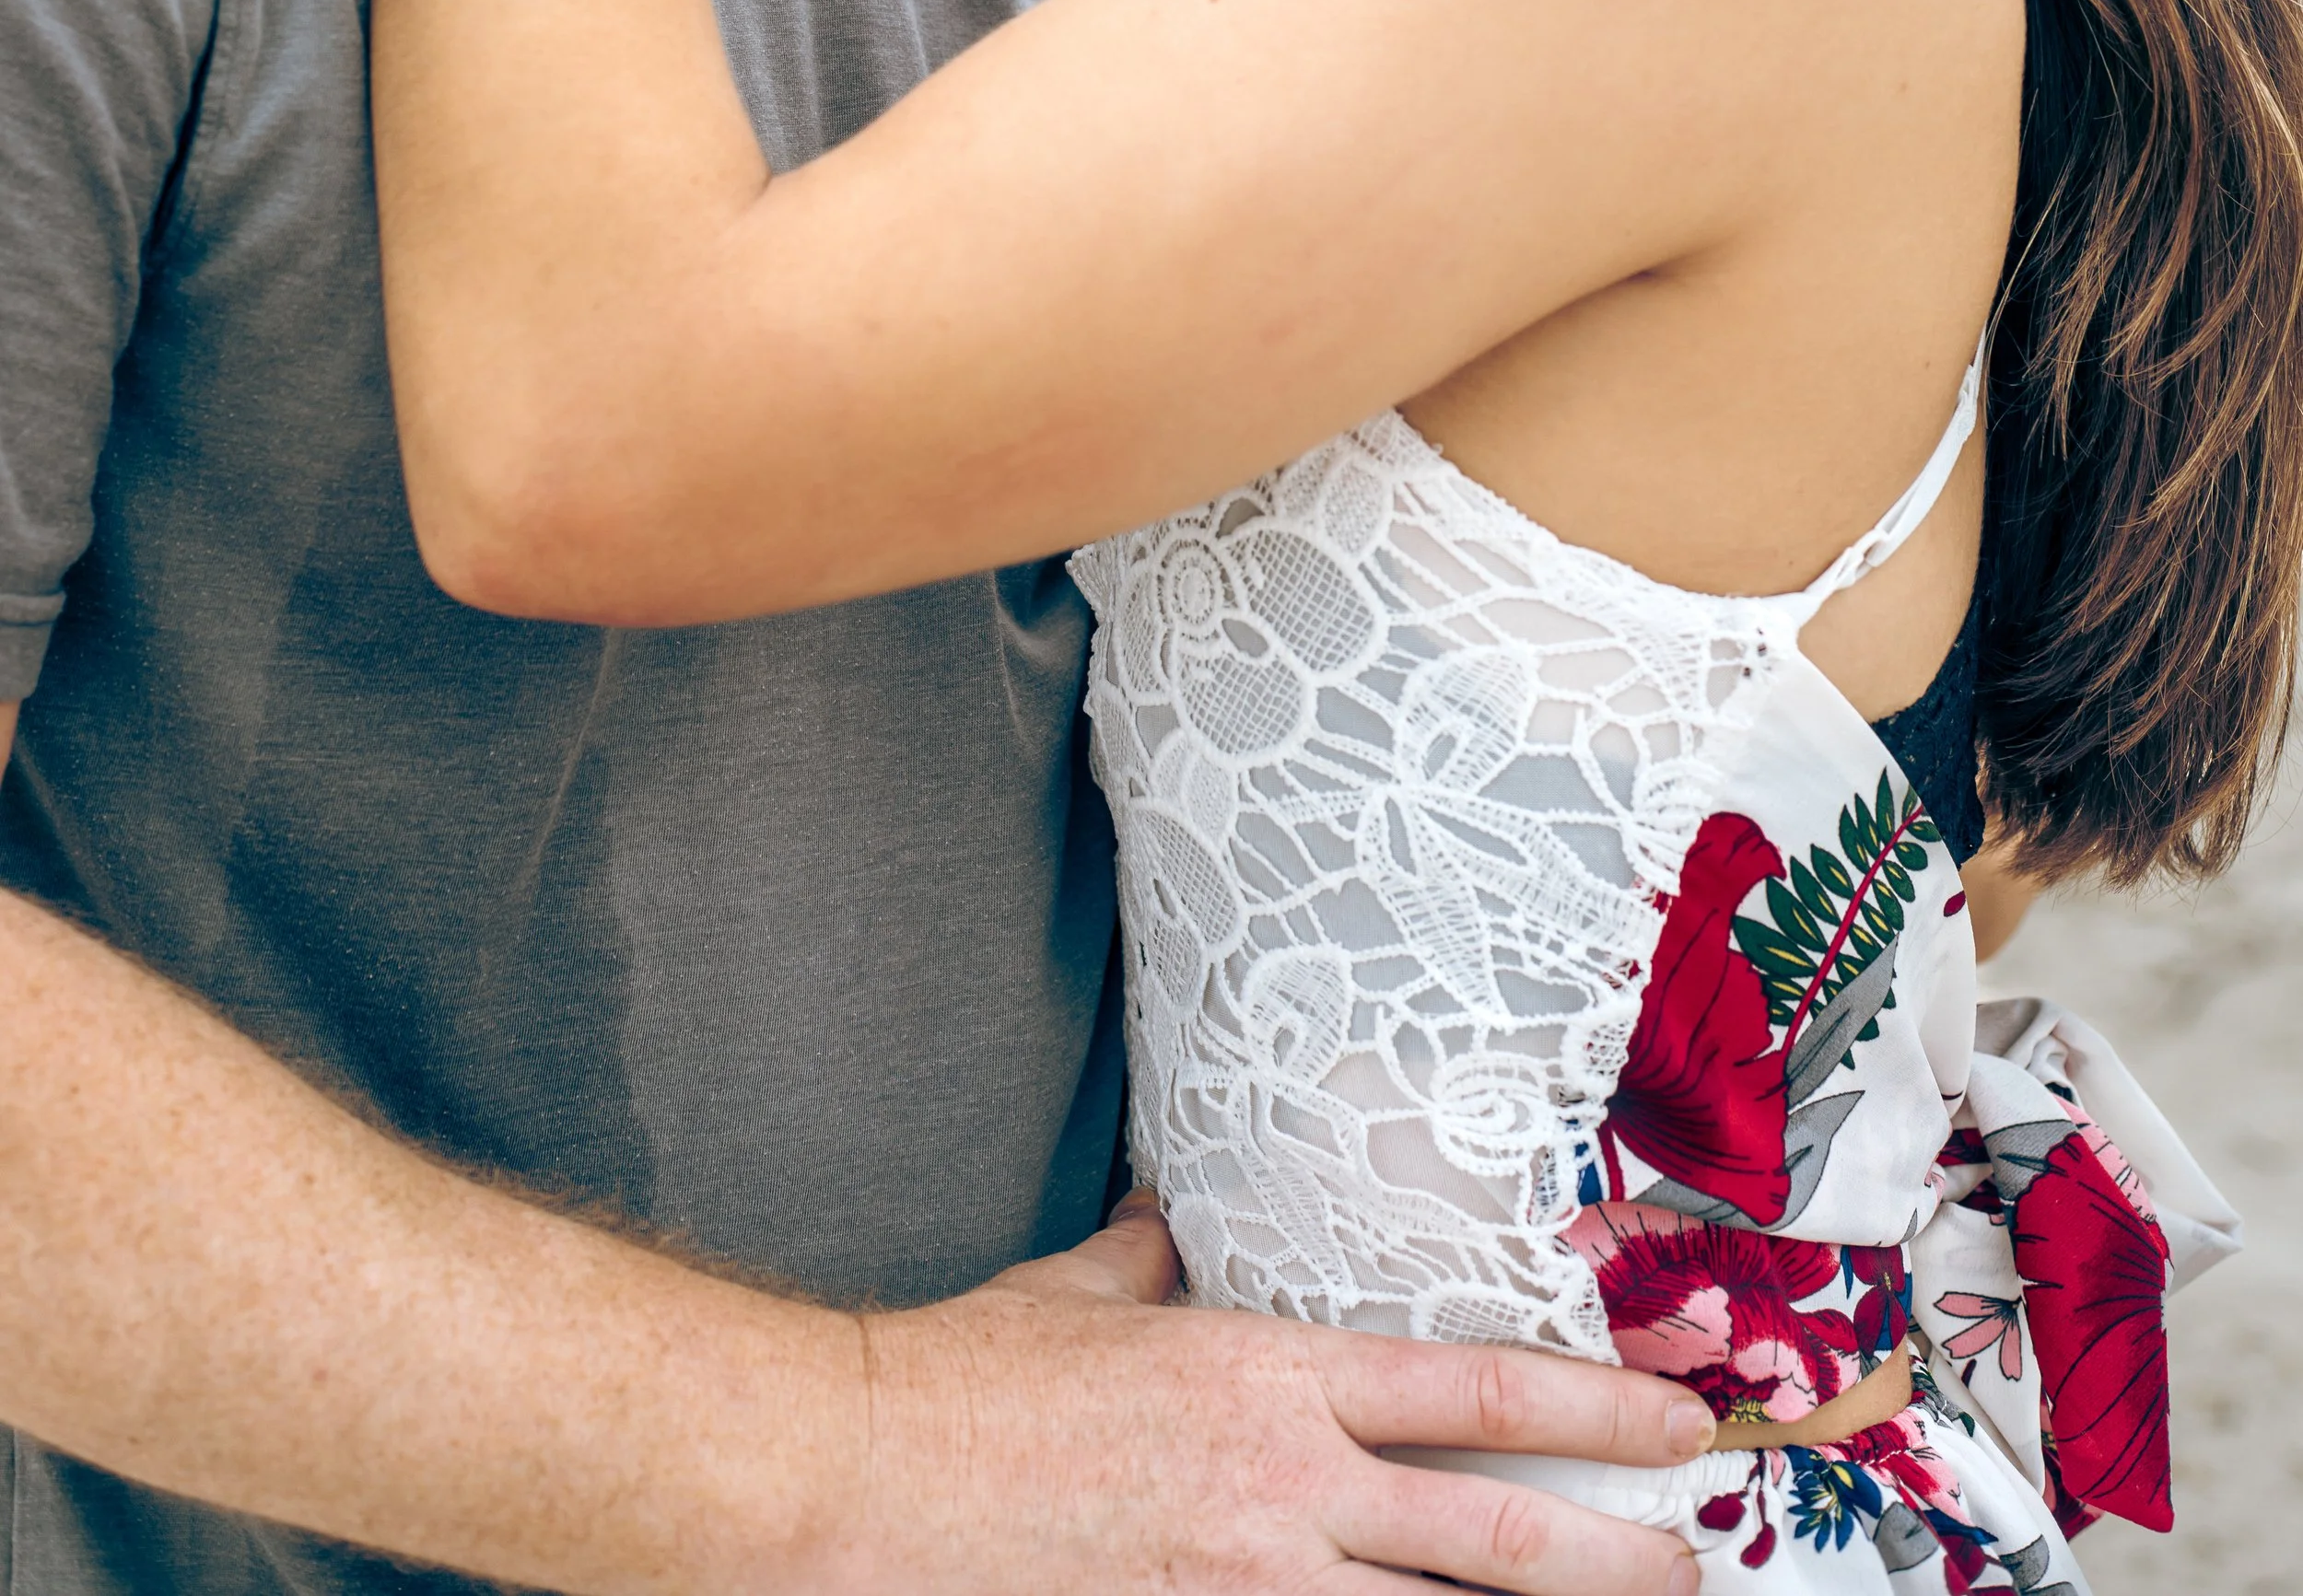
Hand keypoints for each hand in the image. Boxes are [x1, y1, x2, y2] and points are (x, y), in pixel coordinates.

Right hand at [837, 1195, 1709, 1594]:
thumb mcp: (1083, 1293)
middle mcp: (1284, 1490)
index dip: (1592, 1408)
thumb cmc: (971, 1380)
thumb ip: (1149, 1260)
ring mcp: (1244, 1590)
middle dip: (1613, 1555)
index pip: (1473, 1392)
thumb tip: (1172, 1219)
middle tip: (1694, 1562)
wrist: (864, 1473)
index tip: (1674, 1422)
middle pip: (1494, 1537)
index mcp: (1270, 1379)